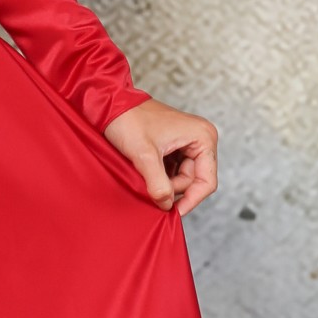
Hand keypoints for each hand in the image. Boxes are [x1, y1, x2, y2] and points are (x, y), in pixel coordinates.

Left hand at [103, 98, 217, 213]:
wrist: (110, 105)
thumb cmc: (128, 120)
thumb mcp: (144, 155)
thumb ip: (158, 183)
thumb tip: (166, 205)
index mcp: (203, 137)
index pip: (207, 180)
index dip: (192, 200)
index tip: (174, 212)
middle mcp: (201, 138)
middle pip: (194, 180)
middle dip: (172, 188)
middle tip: (150, 186)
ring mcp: (188, 142)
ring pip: (182, 177)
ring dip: (165, 183)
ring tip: (145, 175)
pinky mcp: (176, 145)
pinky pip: (173, 170)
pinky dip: (161, 177)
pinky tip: (147, 173)